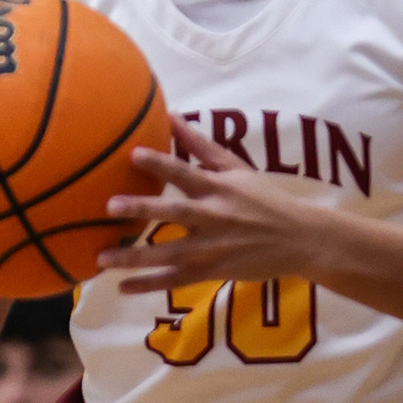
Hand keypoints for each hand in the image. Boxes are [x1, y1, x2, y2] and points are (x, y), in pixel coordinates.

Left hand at [97, 116, 324, 292]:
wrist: (301, 239)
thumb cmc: (266, 199)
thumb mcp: (238, 168)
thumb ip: (202, 146)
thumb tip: (172, 115)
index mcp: (220, 188)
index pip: (186, 172)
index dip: (161, 163)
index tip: (134, 154)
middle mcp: (215, 217)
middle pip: (174, 213)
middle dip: (142, 209)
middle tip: (109, 207)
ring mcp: (214, 248)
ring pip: (169, 254)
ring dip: (134, 257)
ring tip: (101, 258)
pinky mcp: (214, 271)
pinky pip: (177, 280)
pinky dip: (149, 285)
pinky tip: (122, 287)